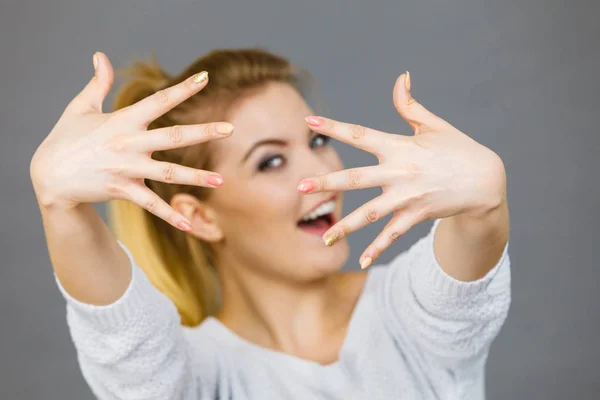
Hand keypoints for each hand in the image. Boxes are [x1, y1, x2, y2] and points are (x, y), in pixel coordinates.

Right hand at [29, 52, 232, 230]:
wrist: (49, 176)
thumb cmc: (66, 139)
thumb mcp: (79, 107)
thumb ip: (97, 83)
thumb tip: (100, 56)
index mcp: (123, 120)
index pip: (158, 100)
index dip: (182, 89)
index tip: (205, 78)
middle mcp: (129, 143)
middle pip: (172, 136)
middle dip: (202, 132)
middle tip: (230, 128)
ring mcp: (127, 168)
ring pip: (168, 173)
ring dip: (195, 177)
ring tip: (220, 181)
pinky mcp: (123, 190)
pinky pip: (151, 205)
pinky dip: (170, 215)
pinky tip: (189, 225)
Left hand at [297, 72, 506, 267]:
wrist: (486, 181)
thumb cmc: (458, 149)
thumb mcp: (434, 125)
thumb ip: (410, 105)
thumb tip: (401, 77)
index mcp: (400, 146)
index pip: (360, 134)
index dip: (334, 127)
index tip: (309, 120)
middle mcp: (400, 172)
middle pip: (356, 178)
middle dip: (327, 183)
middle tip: (300, 187)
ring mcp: (407, 197)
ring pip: (370, 214)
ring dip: (345, 225)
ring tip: (324, 237)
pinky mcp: (416, 215)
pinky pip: (392, 234)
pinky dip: (378, 248)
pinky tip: (362, 260)